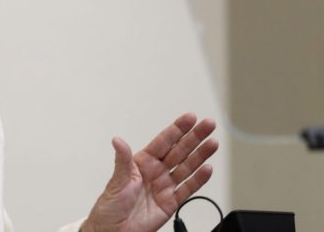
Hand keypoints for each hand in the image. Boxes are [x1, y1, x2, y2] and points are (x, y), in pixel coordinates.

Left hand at [81, 113, 217, 231]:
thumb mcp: (117, 180)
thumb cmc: (110, 206)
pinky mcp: (170, 203)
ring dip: (201, 155)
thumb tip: (117, 140)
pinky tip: (208, 169)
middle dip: (194, 137)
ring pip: (187, 167)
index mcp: (142, 162)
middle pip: (179, 151)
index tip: (190, 118)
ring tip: (213, 143)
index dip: (177, 129)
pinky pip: (187, 189)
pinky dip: (198, 180)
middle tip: (208, 124)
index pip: (163, 142)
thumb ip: (122, 160)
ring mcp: (164, 186)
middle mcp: (155, 172)